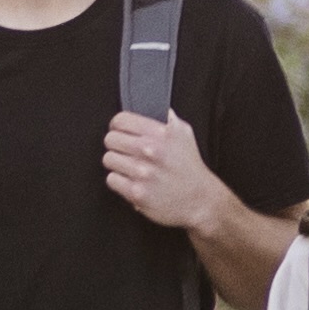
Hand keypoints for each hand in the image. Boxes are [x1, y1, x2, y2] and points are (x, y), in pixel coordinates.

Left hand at [95, 104, 240, 237]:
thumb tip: (160, 109)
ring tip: (129, 167)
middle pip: (110, 139)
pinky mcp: (136, 192)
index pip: (121, 120)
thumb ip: (170, 120)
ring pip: (109, 159)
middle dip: (116, 145)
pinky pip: (112, 179)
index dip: (117, 126)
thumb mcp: (185, 136)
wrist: (199, 200)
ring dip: (117, 164)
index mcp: (161, 134)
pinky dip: (119, 181)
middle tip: (125, 151)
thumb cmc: (190, 169)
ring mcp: (142, 173)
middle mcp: (150, 151)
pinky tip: (130, 180)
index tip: (119, 131)